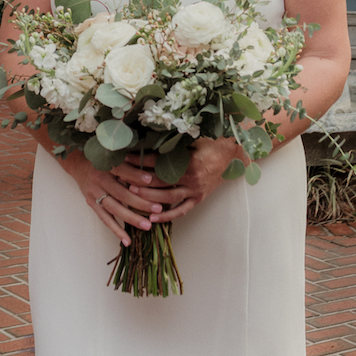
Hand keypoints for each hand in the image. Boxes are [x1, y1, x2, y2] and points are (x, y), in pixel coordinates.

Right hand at [65, 152, 165, 246]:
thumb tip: (153, 172)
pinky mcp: (91, 203)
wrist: (78, 164)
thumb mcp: (115, 157)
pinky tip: (127, 240)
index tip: (151, 180)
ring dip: (131, 218)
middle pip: (121, 193)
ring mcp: (94, 192)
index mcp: (107, 164)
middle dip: (140, 202)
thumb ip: (131, 163)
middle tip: (158, 209)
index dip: (135, 175)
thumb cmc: (104, 160)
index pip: (122, 170)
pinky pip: (105, 219)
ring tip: (147, 226)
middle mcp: (99, 178)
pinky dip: (116, 230)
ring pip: (114, 208)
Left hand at [125, 137, 244, 224]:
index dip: (141, 160)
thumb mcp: (193, 137)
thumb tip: (149, 136)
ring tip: (132, 195)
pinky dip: (167, 216)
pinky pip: (181, 210)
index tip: (126, 158)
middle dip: (140, 181)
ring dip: (149, 198)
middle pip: (160, 181)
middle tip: (123, 178)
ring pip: (168, 198)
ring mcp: (195, 190)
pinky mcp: (198, 198)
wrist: (232, 154)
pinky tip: (152, 218)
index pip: (158, 162)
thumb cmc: (211, 142)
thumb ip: (174, 141)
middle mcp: (192, 178)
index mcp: (189, 161)